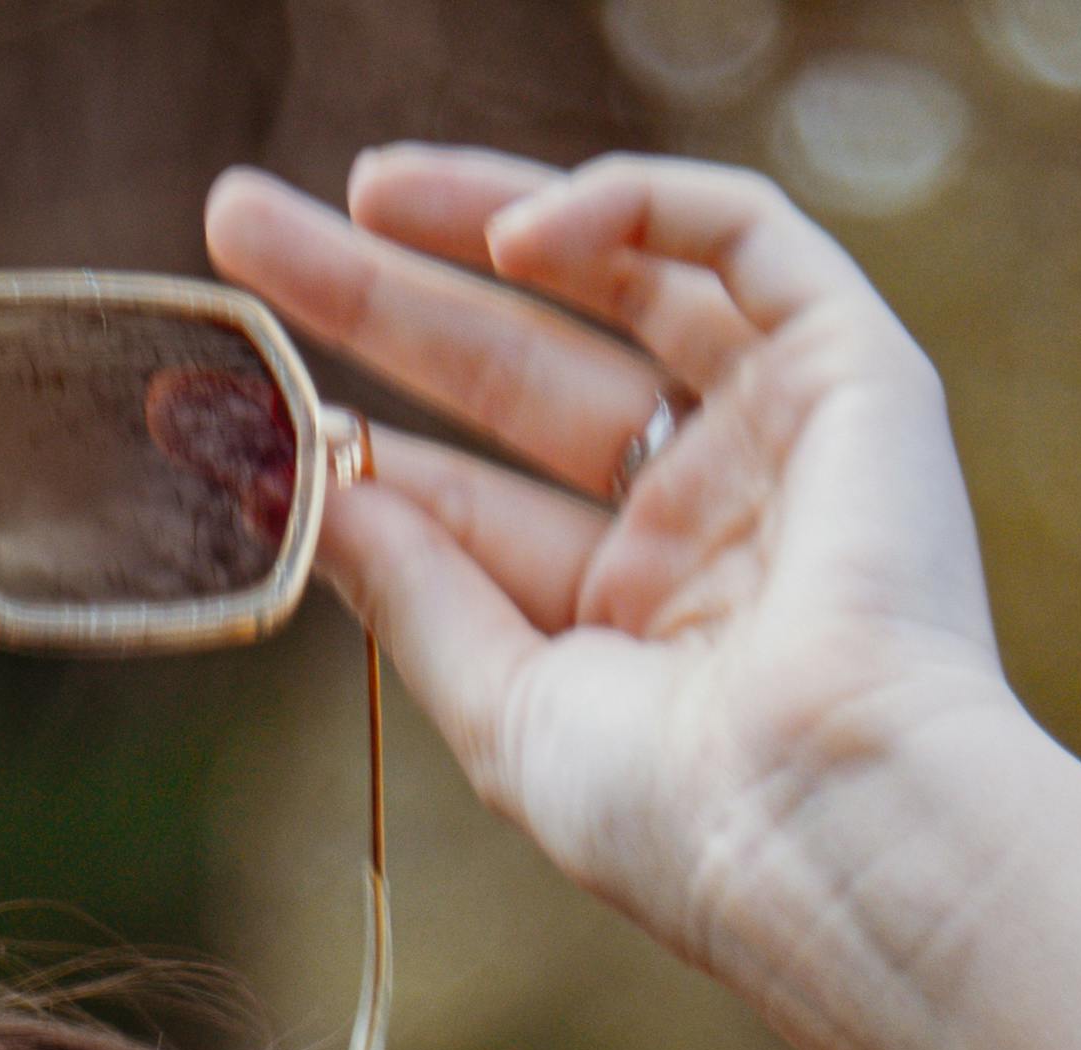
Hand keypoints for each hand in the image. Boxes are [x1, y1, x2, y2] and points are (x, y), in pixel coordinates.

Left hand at [205, 148, 1011, 981]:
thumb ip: (419, 594)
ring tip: (352, 193)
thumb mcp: (509, 709)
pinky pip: (736, 235)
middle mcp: (699, 516)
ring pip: (618, 276)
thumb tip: (322, 490)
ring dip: (480, 218)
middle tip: (244, 225)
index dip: (354, 446)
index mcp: (623, 621)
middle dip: (383, 295)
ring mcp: (777, 434)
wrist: (830, 825)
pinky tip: (510, 237)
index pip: (467, 498)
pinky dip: (627, 209)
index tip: (226, 405)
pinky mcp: (853, 368)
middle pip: (516, 368)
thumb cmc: (681, 819)